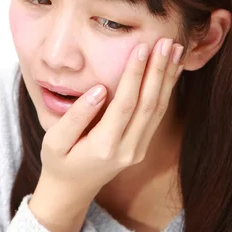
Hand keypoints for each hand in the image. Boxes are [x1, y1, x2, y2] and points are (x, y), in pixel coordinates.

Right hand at [38, 38, 184, 205]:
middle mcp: (128, 149)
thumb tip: (99, 89)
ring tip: (176, 50)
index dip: (135, 75)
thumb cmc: (59, 161)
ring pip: (159, 109)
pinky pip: (158, 115)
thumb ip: (76, 117)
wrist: (72, 189)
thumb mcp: (54, 141)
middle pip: (149, 104)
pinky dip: (167, 90)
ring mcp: (138, 149)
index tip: (142, 48)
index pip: (125, 104)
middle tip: (167, 42)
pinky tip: (172, 70)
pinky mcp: (142, 145)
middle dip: (159, 70)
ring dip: (168, 78)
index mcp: (104, 147)